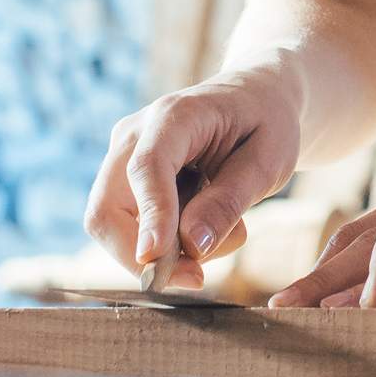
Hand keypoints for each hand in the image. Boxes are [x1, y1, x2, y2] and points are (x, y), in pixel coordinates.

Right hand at [84, 67, 303, 291]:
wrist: (256, 99)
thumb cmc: (266, 124)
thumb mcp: (269, 160)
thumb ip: (230, 200)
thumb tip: (193, 245)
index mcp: (175, 116)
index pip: (147, 168)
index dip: (150, 216)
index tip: (157, 260)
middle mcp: (134, 134)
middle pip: (106, 210)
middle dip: (142, 256)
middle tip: (198, 277)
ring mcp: (122, 157)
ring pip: (111, 226)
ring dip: (160, 251)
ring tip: (222, 230)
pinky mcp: (123, 180)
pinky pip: (126, 228)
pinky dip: (162, 244)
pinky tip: (203, 223)